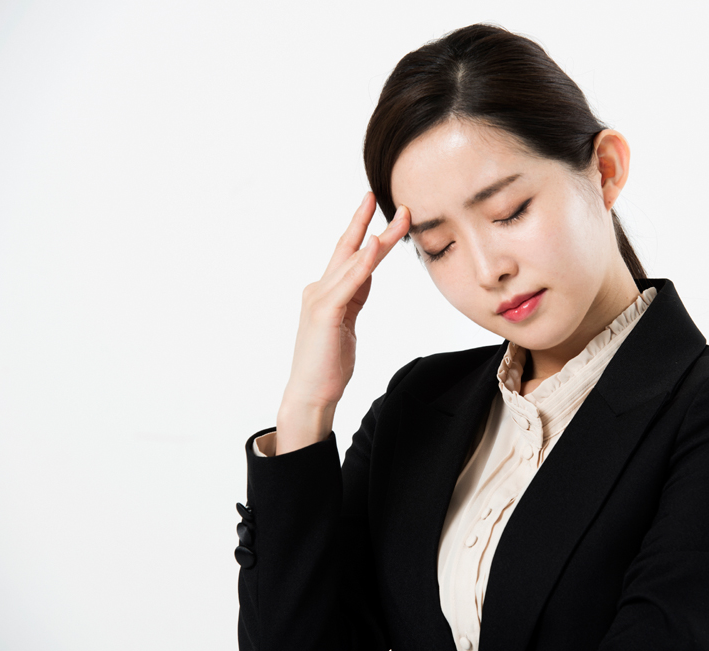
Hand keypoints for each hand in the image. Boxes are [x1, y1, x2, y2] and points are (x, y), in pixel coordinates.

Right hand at [274, 192, 409, 454]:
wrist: (311, 394)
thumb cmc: (328, 363)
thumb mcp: (347, 323)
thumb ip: (355, 296)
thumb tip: (367, 274)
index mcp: (326, 292)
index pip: (351, 256)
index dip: (367, 232)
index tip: (384, 213)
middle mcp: (319, 289)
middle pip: (349, 249)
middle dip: (366, 222)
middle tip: (383, 197)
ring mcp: (320, 299)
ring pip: (354, 262)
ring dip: (377, 238)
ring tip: (398, 218)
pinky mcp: (324, 314)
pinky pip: (349, 284)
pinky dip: (362, 264)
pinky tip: (374, 247)